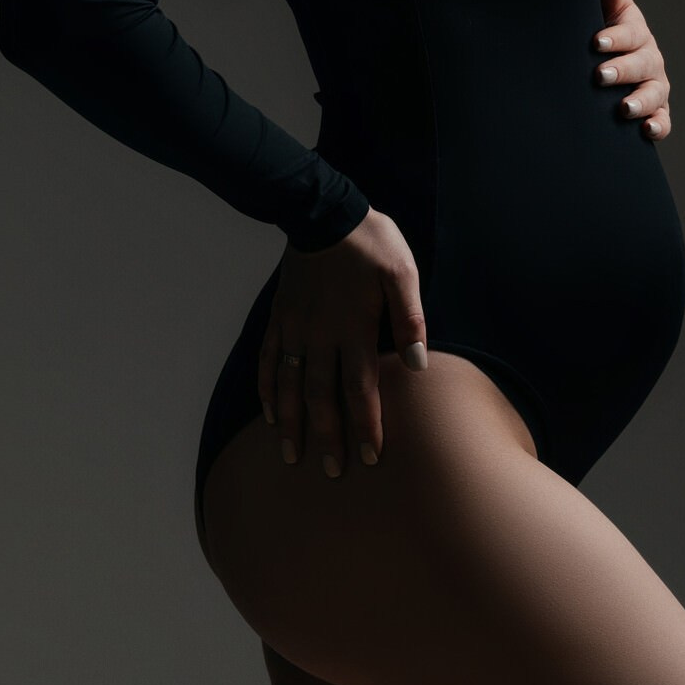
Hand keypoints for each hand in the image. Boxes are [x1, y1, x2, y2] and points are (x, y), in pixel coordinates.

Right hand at [257, 207, 427, 478]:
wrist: (322, 210)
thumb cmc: (370, 241)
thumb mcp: (402, 272)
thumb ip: (410, 319)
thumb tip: (418, 364)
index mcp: (353, 328)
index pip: (360, 390)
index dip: (366, 426)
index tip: (370, 458)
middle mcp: (320, 336)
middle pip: (321, 397)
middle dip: (327, 437)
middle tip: (329, 474)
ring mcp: (295, 328)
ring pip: (288, 385)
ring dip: (291, 423)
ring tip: (291, 455)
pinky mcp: (280, 316)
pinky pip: (267, 359)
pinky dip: (266, 388)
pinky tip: (268, 412)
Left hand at [592, 0, 671, 140]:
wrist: (604, 66)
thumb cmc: (600, 36)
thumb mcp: (604, 13)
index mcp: (636, 34)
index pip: (630, 34)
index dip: (615, 38)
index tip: (596, 43)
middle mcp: (650, 60)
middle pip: (642, 64)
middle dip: (622, 70)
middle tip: (600, 75)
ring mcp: (655, 87)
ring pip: (654, 94)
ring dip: (641, 101)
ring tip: (624, 108)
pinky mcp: (656, 112)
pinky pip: (663, 121)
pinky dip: (658, 127)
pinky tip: (646, 130)